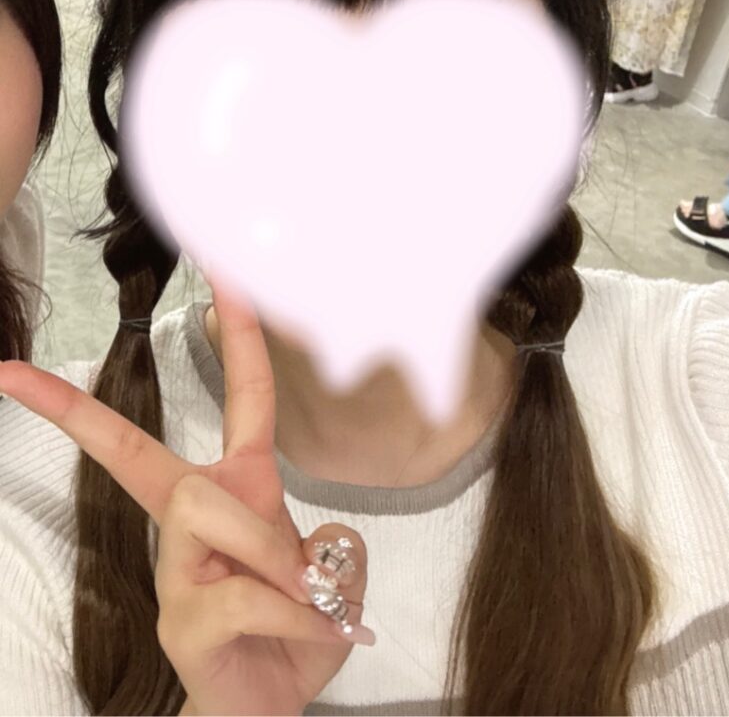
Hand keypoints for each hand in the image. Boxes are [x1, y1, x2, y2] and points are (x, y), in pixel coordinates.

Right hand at [0, 286, 372, 716]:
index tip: (216, 268)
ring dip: (279, 568)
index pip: (240, 394)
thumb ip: (336, 548)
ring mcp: (179, 569)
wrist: (267, 704)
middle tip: (303, 582)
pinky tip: (319, 635)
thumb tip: (321, 548)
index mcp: (239, 486)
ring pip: (214, 522)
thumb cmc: (295, 628)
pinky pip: (251, 595)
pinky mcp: (182, 619)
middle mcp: (195, 518)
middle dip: (251, 528)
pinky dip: (300, 616)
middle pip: (191, 480)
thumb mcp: (332, 576)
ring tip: (312, 607)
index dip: (233, 333)